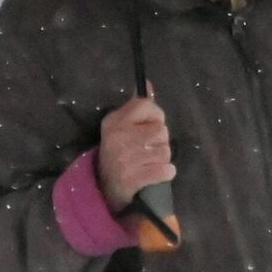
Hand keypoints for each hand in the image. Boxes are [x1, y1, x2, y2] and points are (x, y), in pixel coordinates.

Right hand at [97, 88, 175, 209]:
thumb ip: (138, 105)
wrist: (105, 188)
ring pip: (165, 151)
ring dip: (163, 158)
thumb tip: (149, 83)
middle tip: (148, 150)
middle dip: (160, 141)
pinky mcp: (133, 178)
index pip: (146, 105)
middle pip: (161, 130)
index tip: (150, 127)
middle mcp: (117, 137)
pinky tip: (157, 174)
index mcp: (114, 121)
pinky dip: (166, 172)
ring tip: (150, 162)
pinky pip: (165, 170)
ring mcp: (124, 159)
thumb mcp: (122, 126)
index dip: (156, 116)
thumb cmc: (119, 152)